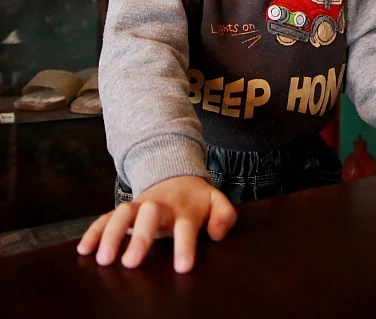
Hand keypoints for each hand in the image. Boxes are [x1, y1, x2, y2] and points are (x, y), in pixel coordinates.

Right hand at [77, 175, 236, 272]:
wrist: (176, 175)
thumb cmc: (197, 199)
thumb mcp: (217, 201)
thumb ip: (224, 216)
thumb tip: (216, 235)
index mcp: (185, 209)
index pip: (186, 226)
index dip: (185, 245)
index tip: (182, 267)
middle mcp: (159, 206)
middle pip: (148, 215)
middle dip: (139, 238)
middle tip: (130, 264)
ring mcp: (140, 206)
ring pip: (123, 213)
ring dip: (111, 234)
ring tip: (104, 260)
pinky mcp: (125, 211)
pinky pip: (106, 217)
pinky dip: (94, 231)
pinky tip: (84, 249)